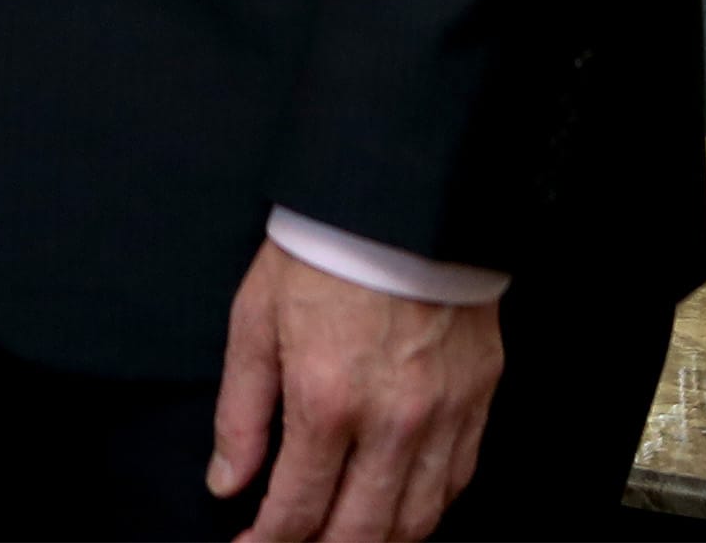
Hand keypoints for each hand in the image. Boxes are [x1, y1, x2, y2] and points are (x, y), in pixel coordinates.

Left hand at [209, 240, 501, 542]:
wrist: (399, 198)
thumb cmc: (322, 252)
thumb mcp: (255, 321)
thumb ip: (241, 412)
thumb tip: (228, 481)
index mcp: (326, 401)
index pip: (297, 509)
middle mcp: (392, 422)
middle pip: (360, 532)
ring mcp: (443, 416)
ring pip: (415, 520)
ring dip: (375, 542)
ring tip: (341, 538)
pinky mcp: (477, 399)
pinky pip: (455, 482)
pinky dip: (425, 510)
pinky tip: (397, 508)